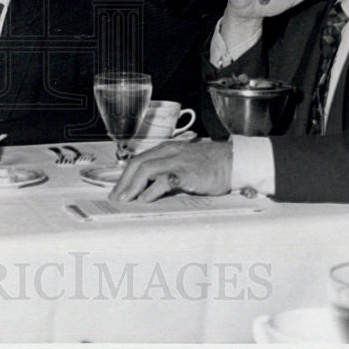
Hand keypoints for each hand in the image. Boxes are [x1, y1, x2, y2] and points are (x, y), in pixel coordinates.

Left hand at [109, 139, 232, 202]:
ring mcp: (176, 161)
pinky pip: (164, 180)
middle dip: (123, 182)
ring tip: (126, 200)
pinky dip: (151, 190)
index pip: (138, 160)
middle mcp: (168, 152)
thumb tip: (148, 188)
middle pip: (137, 164)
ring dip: (132, 186)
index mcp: (166, 149)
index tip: (117, 190)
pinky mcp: (186, 173)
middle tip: (116, 198)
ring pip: (145, 169)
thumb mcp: (183, 163)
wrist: (232, 161)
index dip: (125, 176)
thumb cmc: (209, 164)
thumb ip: (167, 171)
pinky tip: (144, 199)